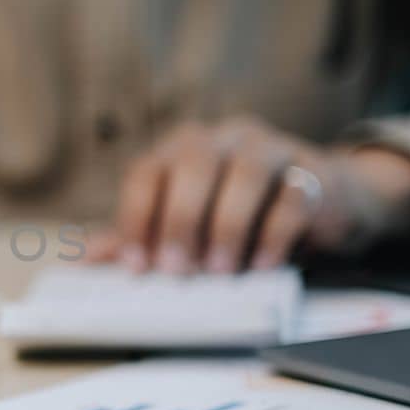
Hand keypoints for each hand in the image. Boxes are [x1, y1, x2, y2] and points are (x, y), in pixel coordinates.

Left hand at [89, 117, 409, 272]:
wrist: (322, 202)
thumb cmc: (241, 214)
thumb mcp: (188, 226)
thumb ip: (142, 236)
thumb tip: (87, 258)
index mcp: (182, 149)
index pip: (148, 172)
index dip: (136, 217)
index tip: (137, 266)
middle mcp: (223, 139)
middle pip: (193, 164)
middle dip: (180, 220)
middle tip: (177, 270)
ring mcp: (271, 148)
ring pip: (245, 173)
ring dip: (227, 225)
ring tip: (220, 271)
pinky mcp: (313, 171)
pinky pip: (293, 195)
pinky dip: (275, 233)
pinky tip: (262, 264)